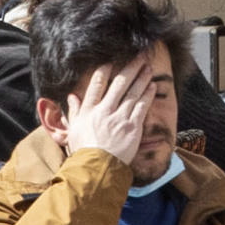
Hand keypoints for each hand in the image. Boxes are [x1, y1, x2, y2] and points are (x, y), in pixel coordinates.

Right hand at [62, 56, 155, 174]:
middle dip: (130, 68)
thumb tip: (72, 97)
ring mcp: (119, 118)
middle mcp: (104, 110)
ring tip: (148, 66)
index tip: (111, 60)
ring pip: (133, 92)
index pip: (96, 85)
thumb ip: (73, 112)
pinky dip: (147, 95)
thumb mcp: (73, 131)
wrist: (96, 169)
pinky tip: (152, 85)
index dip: (104, 71)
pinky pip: (142, 107)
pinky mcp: (132, 127)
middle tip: (139, 55)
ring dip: (142, 77)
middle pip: (119, 84)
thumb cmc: (83, 152)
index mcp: (89, 111)